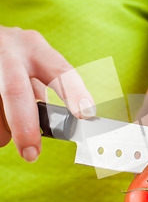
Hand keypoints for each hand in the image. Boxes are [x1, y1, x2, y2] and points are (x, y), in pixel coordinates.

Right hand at [0, 25, 94, 161]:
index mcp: (34, 47)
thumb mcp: (33, 62)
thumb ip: (45, 87)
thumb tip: (65, 122)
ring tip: (11, 134)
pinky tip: (3, 126)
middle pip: (16, 91)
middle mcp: (10, 51)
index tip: (85, 113)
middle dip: (25, 126)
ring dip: (6, 128)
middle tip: (31, 154)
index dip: (73, 92)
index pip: (59, 70)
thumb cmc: (15, 57)